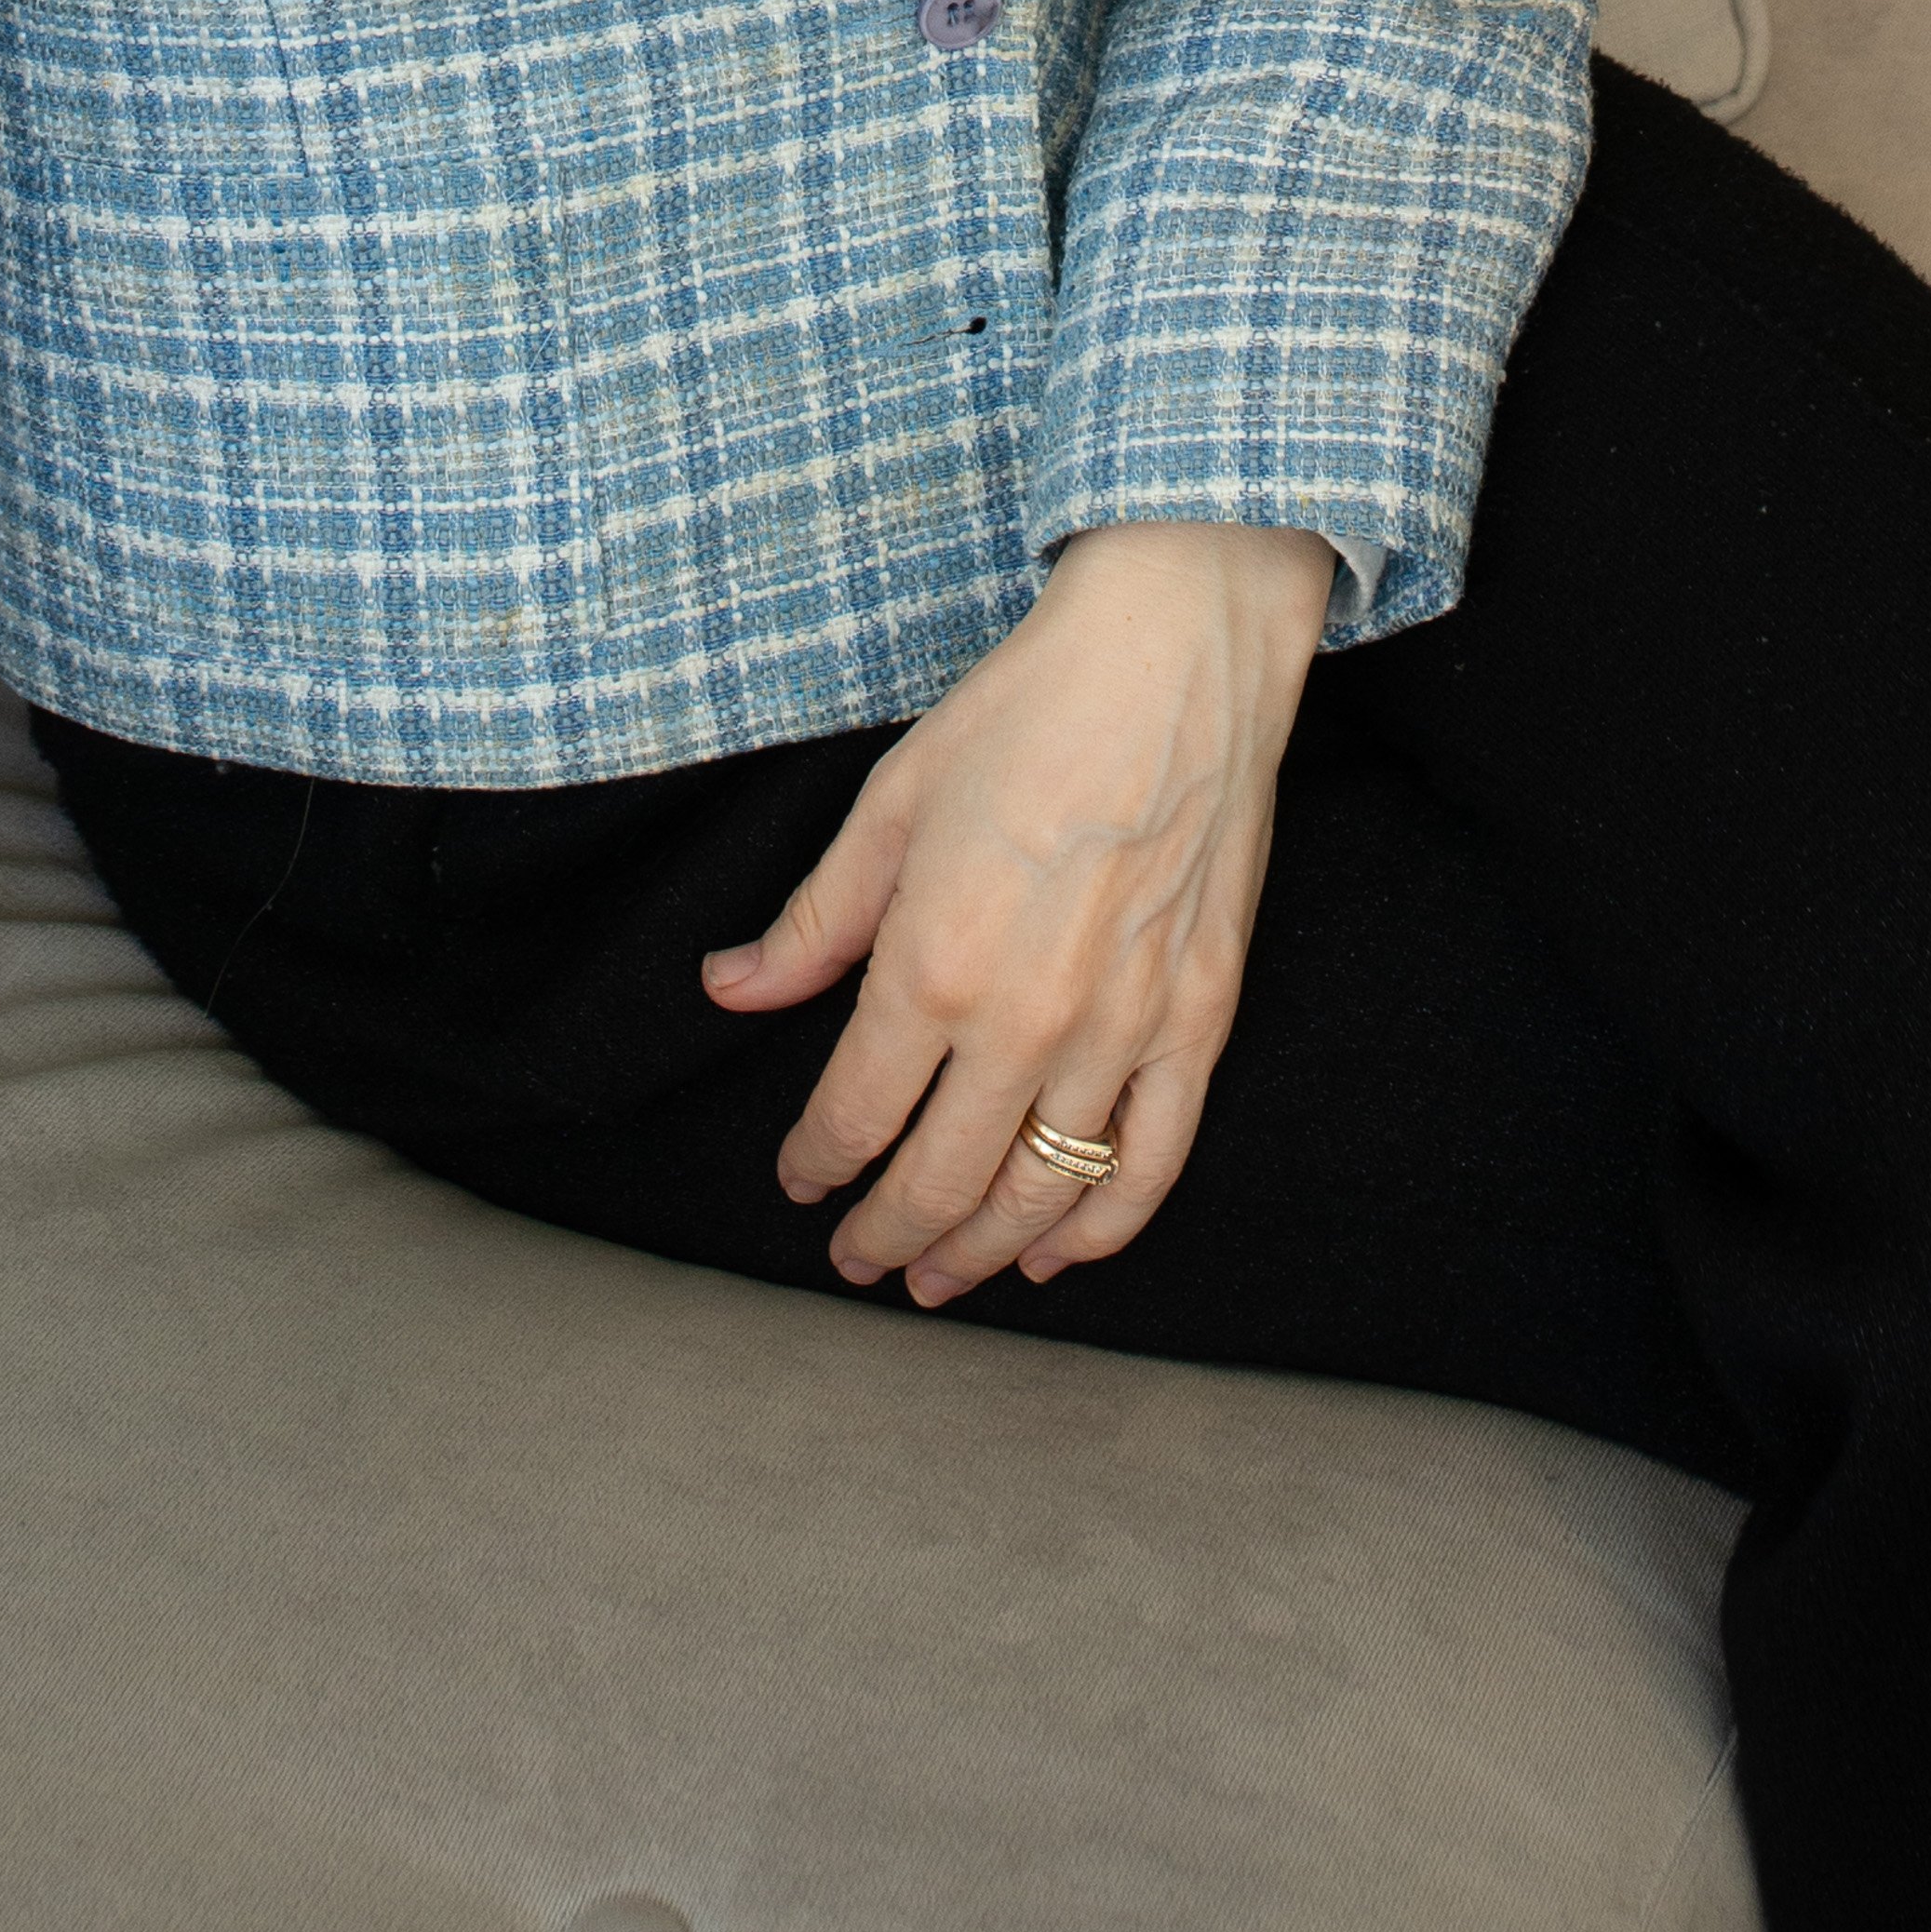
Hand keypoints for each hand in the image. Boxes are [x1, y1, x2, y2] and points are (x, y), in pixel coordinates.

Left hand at [702, 515, 1330, 1305]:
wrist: (1177, 652)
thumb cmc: (1027, 710)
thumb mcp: (890, 803)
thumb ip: (813, 922)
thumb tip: (730, 988)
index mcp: (933, 962)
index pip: (855, 1112)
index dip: (816, 1163)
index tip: (799, 1180)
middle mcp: (1026, 1019)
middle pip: (940, 1180)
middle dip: (885, 1235)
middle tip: (857, 1260)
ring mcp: (1124, 1028)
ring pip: (1041, 1193)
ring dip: (981, 1251)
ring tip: (939, 1279)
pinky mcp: (1200, 1019)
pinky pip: (1151, 1163)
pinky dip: (1101, 1226)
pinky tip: (1057, 1252)